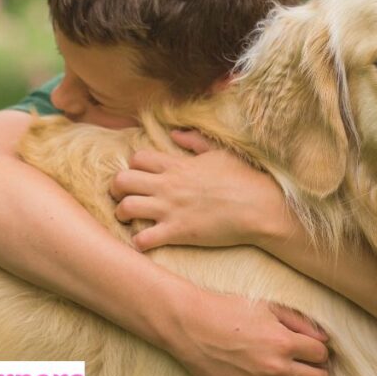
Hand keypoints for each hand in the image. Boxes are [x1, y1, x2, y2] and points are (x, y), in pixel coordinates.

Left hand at [110, 130, 300, 250]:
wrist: (259, 207)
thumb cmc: (244, 179)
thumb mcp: (220, 152)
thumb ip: (195, 141)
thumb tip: (175, 133)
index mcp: (177, 165)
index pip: (137, 159)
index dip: (133, 167)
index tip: (140, 177)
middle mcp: (168, 185)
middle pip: (121, 180)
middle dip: (116, 189)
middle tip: (123, 197)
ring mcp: (171, 209)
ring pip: (125, 208)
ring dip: (122, 215)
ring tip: (129, 220)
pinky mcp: (177, 232)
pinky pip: (143, 239)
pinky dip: (138, 242)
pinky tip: (145, 242)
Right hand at [155, 284, 330, 375]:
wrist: (189, 324)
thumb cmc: (228, 310)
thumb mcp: (268, 307)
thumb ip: (300, 322)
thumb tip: (324, 338)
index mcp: (283, 341)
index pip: (321, 355)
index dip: (320, 351)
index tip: (312, 349)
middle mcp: (275, 366)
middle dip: (318, 372)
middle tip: (309, 366)